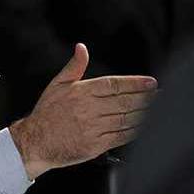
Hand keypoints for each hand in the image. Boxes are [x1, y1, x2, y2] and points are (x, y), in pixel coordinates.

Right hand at [9, 43, 157, 179]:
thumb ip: (74, 66)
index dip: (135, 83)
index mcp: (81, 92)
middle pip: (124, 101)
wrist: (34, 142)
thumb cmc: (46, 114)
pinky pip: (120, 137)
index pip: (115, 84)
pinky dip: (134, 131)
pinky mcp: (95, 145)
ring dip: (143, 114)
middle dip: (145, 98)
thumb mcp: (57, 85)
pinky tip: (142, 126)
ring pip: (125, 118)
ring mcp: (93, 128)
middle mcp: (89, 109)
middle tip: (159, 95)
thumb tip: (81, 48)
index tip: (151, 83)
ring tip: (156, 109)